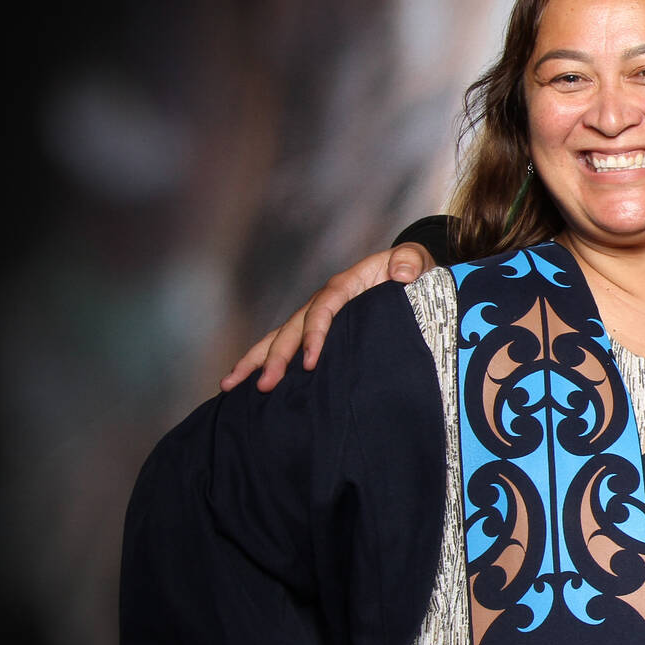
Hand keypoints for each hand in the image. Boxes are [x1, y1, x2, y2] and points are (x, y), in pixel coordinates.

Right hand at [221, 242, 432, 392]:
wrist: (404, 272)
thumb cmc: (408, 267)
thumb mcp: (414, 259)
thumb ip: (410, 262)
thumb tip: (401, 273)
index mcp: (343, 286)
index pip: (322, 311)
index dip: (314, 335)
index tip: (312, 362)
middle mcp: (321, 301)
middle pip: (291, 329)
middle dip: (275, 358)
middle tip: (264, 385)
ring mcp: (314, 315)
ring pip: (278, 338)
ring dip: (255, 361)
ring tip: (230, 384)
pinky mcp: (314, 330)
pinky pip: (285, 344)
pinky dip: (263, 361)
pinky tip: (246, 382)